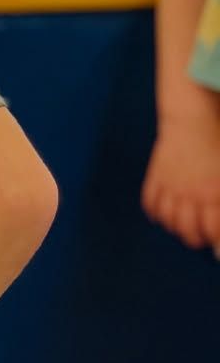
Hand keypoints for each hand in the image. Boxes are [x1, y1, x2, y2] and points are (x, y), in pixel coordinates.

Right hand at [143, 115, 219, 249]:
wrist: (193, 116)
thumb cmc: (219, 141)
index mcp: (215, 193)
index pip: (214, 231)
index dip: (217, 242)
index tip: (218, 246)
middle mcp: (191, 193)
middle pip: (188, 230)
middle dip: (196, 238)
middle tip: (200, 238)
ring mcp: (170, 185)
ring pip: (167, 219)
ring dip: (175, 227)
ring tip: (183, 226)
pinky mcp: (156, 175)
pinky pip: (150, 201)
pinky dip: (155, 211)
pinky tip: (163, 213)